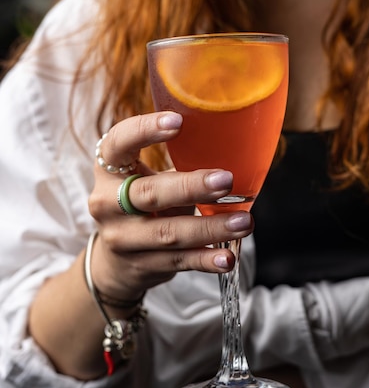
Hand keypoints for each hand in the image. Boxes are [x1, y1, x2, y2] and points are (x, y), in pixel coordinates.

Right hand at [88, 112, 253, 301]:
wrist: (114, 261)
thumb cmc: (142, 205)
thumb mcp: (146, 178)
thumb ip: (177, 162)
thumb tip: (235, 144)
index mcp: (109, 169)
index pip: (118, 143)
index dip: (145, 130)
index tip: (178, 122)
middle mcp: (107, 203)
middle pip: (148, 193)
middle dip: (190, 187)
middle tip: (226, 180)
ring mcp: (121, 238)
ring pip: (167, 232)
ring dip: (209, 228)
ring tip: (242, 223)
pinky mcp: (139, 265)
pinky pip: (177, 261)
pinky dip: (204, 260)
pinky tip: (226, 257)